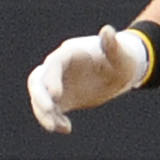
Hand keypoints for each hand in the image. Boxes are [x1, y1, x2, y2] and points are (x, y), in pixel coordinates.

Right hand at [27, 27, 143, 136]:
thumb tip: (107, 30)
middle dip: (39, 96)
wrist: (120, 71)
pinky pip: (50, 110)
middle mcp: (59, 67)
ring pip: (39, 97)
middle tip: (49, 112)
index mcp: (71, 53)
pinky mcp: (62, 99)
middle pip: (38, 79)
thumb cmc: (122, 59)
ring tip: (56, 127)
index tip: (56, 95)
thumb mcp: (121, 55)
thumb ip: (112, 46)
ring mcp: (58, 83)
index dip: (51, 77)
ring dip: (43, 113)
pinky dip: (53, 120)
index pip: (54, 63)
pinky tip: (66, 128)